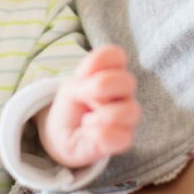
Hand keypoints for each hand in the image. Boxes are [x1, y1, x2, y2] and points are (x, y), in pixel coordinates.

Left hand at [37, 46, 139, 168]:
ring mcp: (129, 117)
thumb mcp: (70, 88)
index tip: (82, 76)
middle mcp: (126, 93)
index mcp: (113, 73)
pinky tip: (90, 133)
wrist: (62, 136)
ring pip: (130, 110)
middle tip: (86, 99)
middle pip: (127, 81)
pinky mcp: (125, 139)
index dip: (95, 63)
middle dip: (99, 88)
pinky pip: (120, 136)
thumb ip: (85, 83)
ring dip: (101, 115)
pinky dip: (98, 134)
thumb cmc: (72, 106)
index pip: (116, 55)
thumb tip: (103, 97)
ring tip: (88, 120)